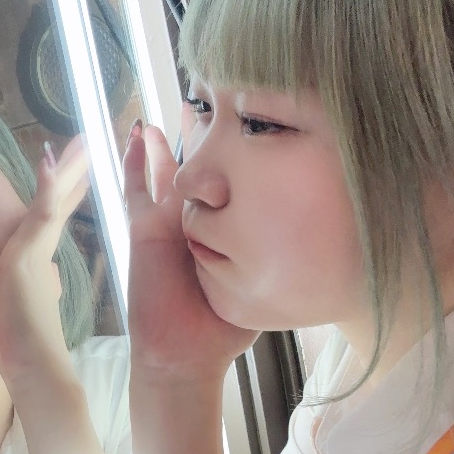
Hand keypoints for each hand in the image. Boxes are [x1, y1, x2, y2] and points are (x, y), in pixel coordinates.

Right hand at [0, 135, 88, 386]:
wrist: (30, 371)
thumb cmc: (32, 349)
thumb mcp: (39, 309)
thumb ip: (43, 288)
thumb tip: (51, 279)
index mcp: (36, 261)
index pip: (55, 217)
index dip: (66, 189)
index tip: (79, 165)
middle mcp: (27, 253)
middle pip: (50, 203)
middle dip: (66, 171)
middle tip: (83, 139)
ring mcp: (22, 255)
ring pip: (46, 204)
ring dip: (61, 172)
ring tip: (79, 144)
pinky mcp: (20, 263)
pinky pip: (38, 220)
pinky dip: (45, 192)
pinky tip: (51, 168)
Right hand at [124, 119, 257, 380]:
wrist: (184, 353)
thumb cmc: (222, 326)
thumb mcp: (257, 282)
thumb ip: (274, 259)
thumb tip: (320, 235)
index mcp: (224, 231)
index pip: (234, 185)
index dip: (243, 155)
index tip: (260, 122)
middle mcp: (196, 222)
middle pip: (203, 170)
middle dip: (209, 138)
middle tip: (219, 100)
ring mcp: (168, 222)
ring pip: (170, 171)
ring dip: (173, 141)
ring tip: (181, 106)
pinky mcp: (143, 228)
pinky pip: (135, 189)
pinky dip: (134, 162)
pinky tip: (140, 133)